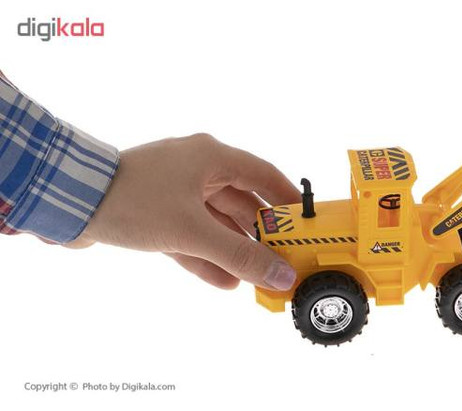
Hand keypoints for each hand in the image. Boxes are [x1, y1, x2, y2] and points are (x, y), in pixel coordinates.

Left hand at [68, 133, 298, 290]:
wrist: (70, 201)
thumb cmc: (134, 200)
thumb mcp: (193, 231)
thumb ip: (239, 255)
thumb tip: (281, 275)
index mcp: (211, 158)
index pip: (262, 174)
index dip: (287, 198)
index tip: (306, 220)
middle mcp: (196, 170)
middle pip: (241, 203)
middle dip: (261, 234)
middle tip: (282, 259)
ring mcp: (175, 191)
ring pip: (216, 222)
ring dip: (234, 250)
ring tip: (256, 279)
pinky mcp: (156, 212)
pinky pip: (191, 235)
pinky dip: (207, 256)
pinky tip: (224, 281)